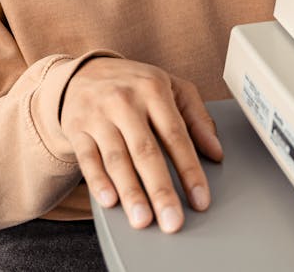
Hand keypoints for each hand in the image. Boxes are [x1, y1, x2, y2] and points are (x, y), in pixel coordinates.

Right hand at [60, 57, 221, 232]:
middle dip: (160, 190)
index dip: (189, 170)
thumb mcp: (171, 87)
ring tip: (143, 219)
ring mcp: (99, 115)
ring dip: (130, 192)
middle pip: (146, 151)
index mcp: (153, 89)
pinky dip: (98, 181)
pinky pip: (88, 159)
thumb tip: (216, 152)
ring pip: (116, 159)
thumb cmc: (135, 85)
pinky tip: (109, 201)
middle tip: (172, 221)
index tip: (200, 200)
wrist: (85, 72)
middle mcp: (125, 101)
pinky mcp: (77, 128)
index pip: (175, 135)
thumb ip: (197, 118)